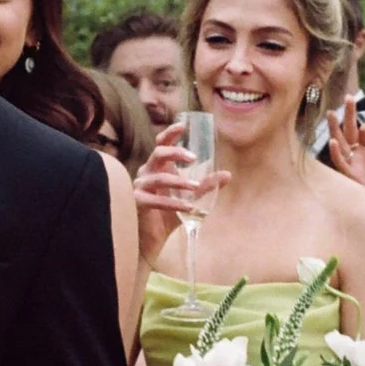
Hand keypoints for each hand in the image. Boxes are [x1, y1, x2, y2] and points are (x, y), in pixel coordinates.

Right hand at [130, 143, 230, 261]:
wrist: (152, 240)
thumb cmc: (167, 215)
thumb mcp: (191, 198)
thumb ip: (206, 186)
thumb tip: (227, 174)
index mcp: (158, 167)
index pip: (161, 144)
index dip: (170, 133)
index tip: (183, 125)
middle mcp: (147, 173)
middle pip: (158, 154)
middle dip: (176, 153)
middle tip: (193, 158)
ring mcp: (139, 187)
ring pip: (158, 177)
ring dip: (179, 182)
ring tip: (196, 188)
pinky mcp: (137, 203)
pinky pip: (155, 200)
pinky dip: (173, 203)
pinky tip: (188, 207)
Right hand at [326, 97, 364, 190]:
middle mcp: (357, 152)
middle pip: (351, 128)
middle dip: (350, 113)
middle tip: (350, 97)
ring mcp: (352, 162)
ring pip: (340, 142)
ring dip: (334, 128)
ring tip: (332, 113)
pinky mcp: (349, 176)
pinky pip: (339, 162)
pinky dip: (335, 153)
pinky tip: (333, 142)